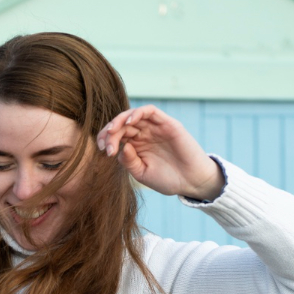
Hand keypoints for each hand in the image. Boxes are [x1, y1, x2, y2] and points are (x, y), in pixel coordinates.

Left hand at [96, 105, 223, 200]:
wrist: (192, 182)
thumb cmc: (168, 179)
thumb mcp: (142, 174)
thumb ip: (129, 162)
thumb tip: (121, 147)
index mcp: (136, 146)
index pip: (116, 136)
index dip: (105, 139)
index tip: (101, 150)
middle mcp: (144, 134)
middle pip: (122, 124)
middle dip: (109, 131)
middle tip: (104, 143)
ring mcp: (155, 128)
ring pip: (134, 115)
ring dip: (120, 120)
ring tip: (112, 131)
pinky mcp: (167, 124)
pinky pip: (150, 111)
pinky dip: (138, 113)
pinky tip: (129, 122)